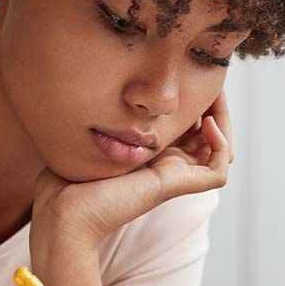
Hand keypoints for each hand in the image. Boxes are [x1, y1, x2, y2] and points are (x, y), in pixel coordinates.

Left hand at [33, 91, 234, 246]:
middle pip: (206, 135)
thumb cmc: (64, 182)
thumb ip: (102, 116)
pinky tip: (207, 124)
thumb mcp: (86, 135)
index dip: (192, 100)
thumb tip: (105, 93)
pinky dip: (221, 146)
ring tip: (213, 96)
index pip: (183, 126)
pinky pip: (217, 172)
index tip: (187, 73)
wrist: (62, 212)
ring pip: (218, 152)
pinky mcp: (174, 187)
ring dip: (222, 121)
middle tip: (208, 81)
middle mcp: (164, 166)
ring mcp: (172, 177)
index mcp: (147, 155)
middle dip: (211, 105)